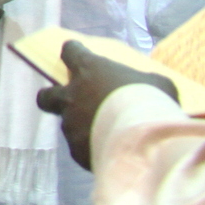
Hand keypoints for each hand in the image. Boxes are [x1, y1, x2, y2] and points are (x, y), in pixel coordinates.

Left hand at [36, 41, 176, 170]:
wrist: (144, 141)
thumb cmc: (152, 102)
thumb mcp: (158, 84)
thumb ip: (144, 82)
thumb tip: (151, 87)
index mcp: (89, 70)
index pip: (70, 52)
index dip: (73, 52)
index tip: (76, 54)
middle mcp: (71, 95)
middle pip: (46, 94)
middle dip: (53, 97)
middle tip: (70, 102)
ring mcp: (70, 124)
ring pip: (67, 124)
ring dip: (81, 126)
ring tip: (106, 134)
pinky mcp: (75, 149)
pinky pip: (81, 147)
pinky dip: (92, 148)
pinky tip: (110, 152)